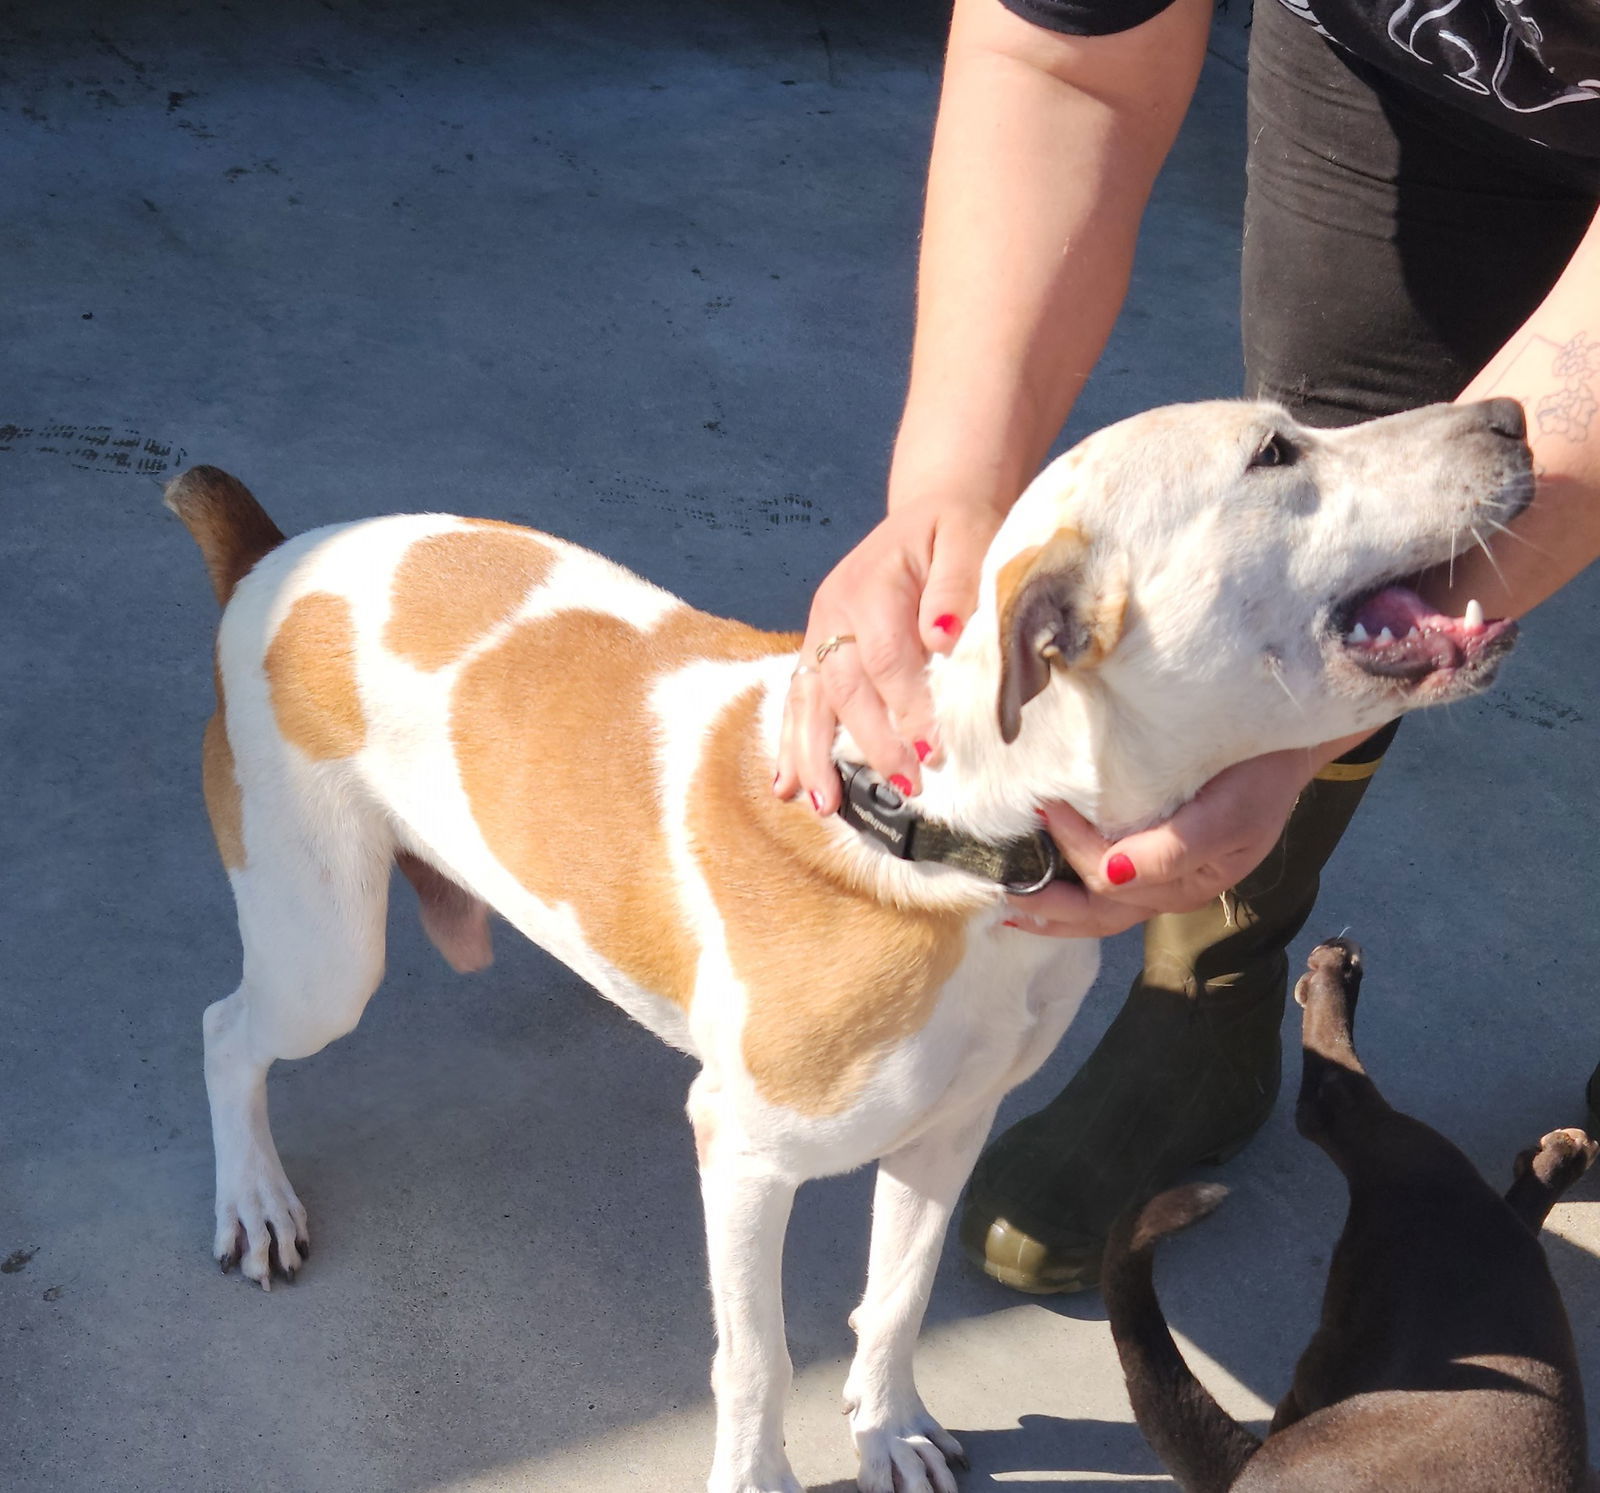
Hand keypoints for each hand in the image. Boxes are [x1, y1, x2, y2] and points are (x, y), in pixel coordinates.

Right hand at [775, 495, 1007, 813]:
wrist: (935, 509)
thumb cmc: (958, 529)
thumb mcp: (970, 538)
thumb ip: (956, 585)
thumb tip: (940, 639)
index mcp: (872, 584)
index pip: (886, 658)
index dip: (907, 708)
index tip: (934, 752)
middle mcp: (834, 610)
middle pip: (844, 687)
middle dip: (871, 743)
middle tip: (906, 787)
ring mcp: (820, 631)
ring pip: (809, 700)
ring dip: (813, 756)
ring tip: (822, 805)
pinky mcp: (819, 649)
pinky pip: (799, 700)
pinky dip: (792, 744)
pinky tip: (787, 785)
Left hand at [1005, 747, 1317, 937]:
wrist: (1284, 748)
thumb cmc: (1257, 779)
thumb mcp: (1227, 817)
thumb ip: (1172, 850)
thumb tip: (1109, 874)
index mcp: (1184, 884)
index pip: (1110, 880)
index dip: (1073, 849)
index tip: (1048, 805)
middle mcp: (1167, 888)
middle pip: (1096, 911)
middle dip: (1046, 905)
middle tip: (998, 889)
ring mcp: (1160, 875)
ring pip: (1098, 907)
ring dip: (1052, 907)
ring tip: (1009, 901)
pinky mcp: (1153, 854)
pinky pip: (1105, 885)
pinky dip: (1069, 889)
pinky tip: (1041, 881)